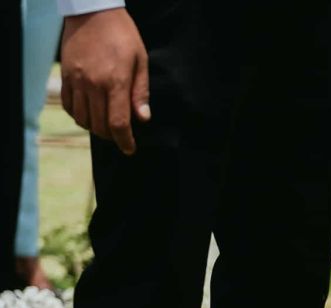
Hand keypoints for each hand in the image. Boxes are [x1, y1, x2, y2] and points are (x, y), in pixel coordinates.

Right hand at [60, 9, 150, 155]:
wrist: (93, 12)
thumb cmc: (122, 35)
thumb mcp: (140, 61)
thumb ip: (141, 92)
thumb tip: (143, 118)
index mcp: (115, 82)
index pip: (118, 123)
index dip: (124, 141)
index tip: (130, 149)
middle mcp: (93, 84)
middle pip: (99, 125)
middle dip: (112, 136)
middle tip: (121, 136)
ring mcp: (76, 80)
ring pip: (82, 118)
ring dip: (94, 127)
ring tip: (105, 125)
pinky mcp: (65, 76)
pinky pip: (68, 105)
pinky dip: (78, 115)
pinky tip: (89, 113)